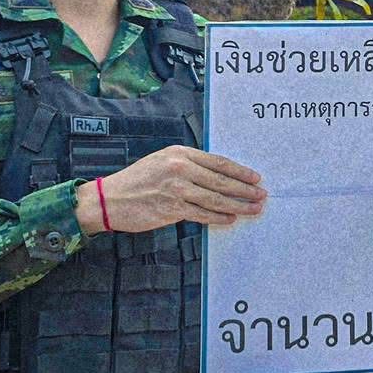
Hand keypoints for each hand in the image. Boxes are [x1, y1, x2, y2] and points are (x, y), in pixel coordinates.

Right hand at [75, 145, 267, 235]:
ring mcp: (177, 189)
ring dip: (239, 205)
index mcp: (180, 153)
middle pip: (222, 180)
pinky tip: (231, 219)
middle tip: (262, 195)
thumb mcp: (162, 161)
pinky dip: (219, 217)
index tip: (256, 178)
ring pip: (216, 198)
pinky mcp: (172, 209)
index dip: (240, 171)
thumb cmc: (137, 180)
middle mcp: (181, 168)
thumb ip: (188, 165)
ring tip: (253, 209)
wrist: (110, 199)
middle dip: (245, 190)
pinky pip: (203, 214)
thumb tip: (217, 176)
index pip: (218, 162)